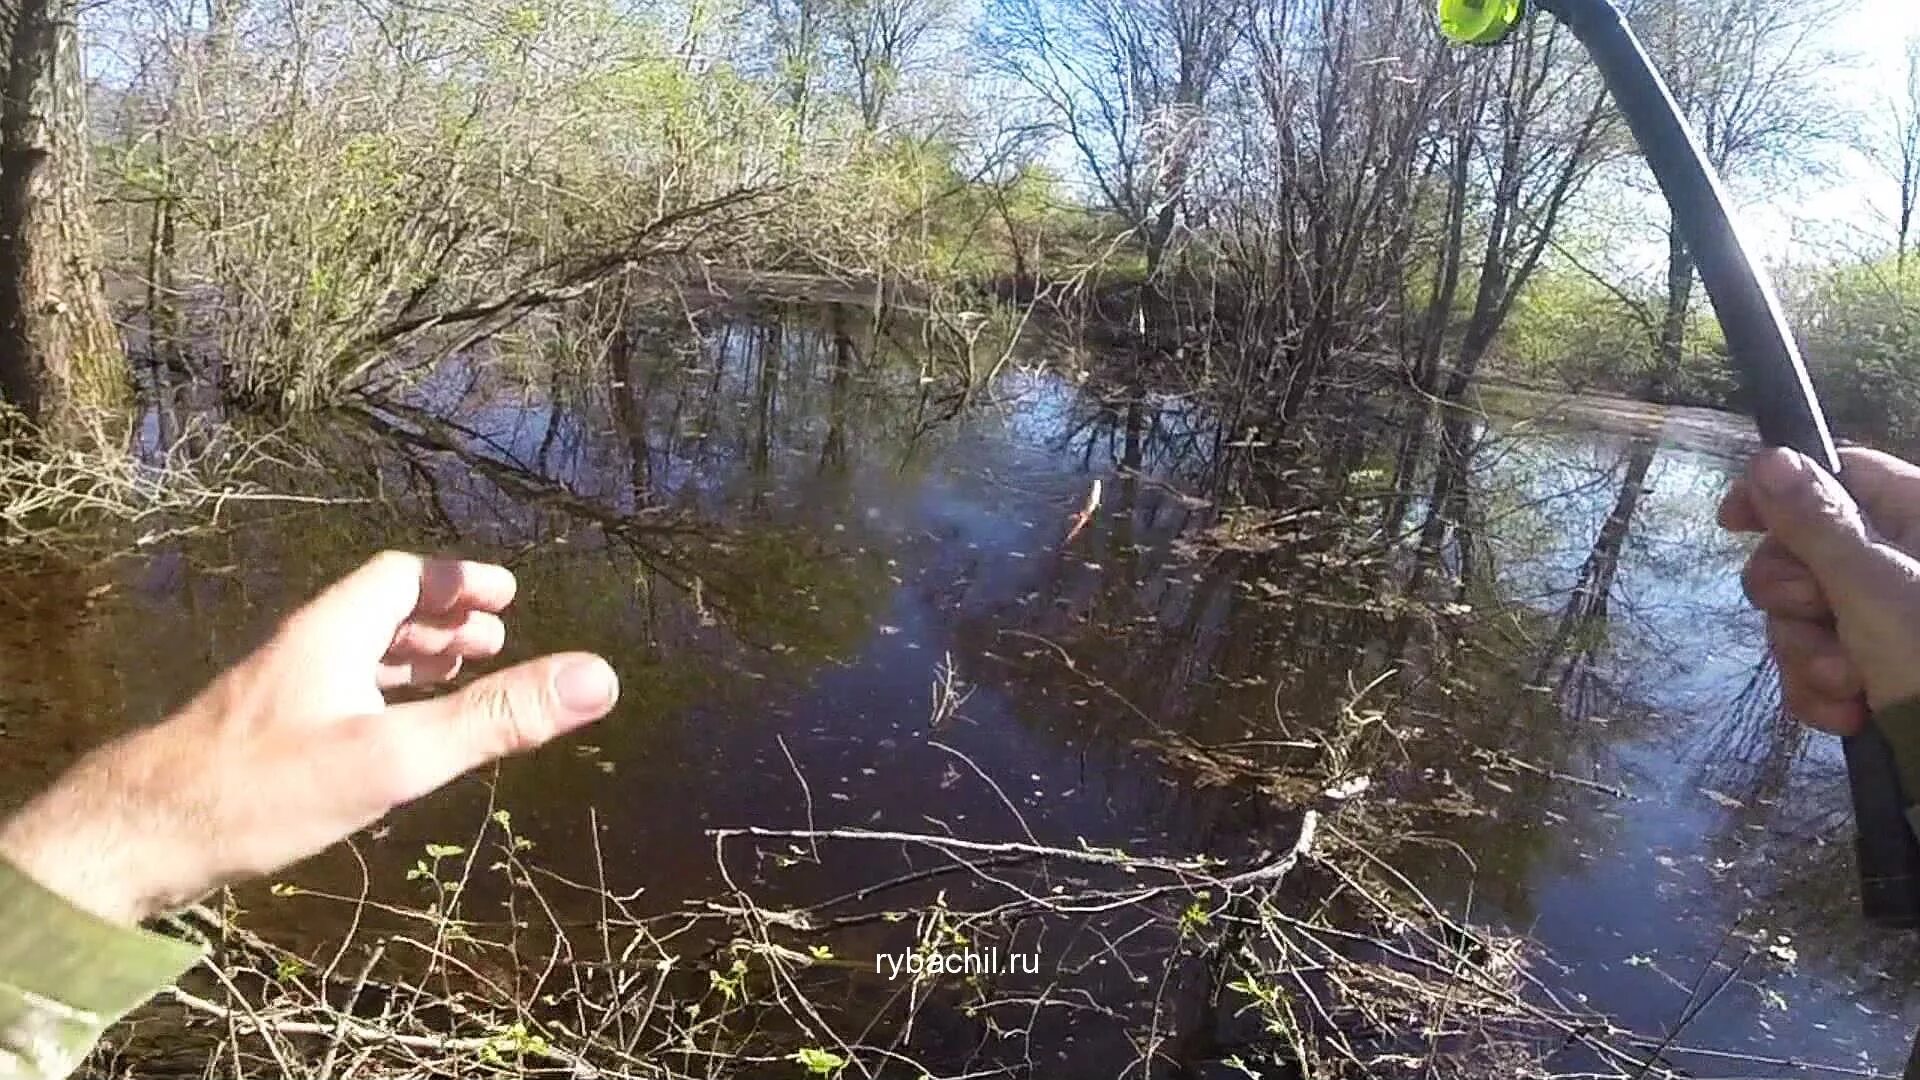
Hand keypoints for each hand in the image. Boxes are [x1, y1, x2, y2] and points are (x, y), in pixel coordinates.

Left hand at [0, 552, 618, 923]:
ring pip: (357, 654)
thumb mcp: (397, 754)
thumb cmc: (270, 788)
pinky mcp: (264, 737)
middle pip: (381, 611)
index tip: (508, 596)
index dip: (459, 581)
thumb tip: (597, 678)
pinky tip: (390, 734)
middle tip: (497, 639)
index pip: (403, 578)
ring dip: (412, 657)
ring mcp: (279, 693)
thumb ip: (494, 718)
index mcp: (334, 631)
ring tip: (458, 677)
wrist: (143, 837)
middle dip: (443, 620)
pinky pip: (339, 692)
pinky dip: (382, 695)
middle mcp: (305, 650)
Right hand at [1720, 447, 1919, 734]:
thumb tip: (1767, 457)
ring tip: (1848, 684)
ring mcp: (1885, 619)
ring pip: (1800, 618)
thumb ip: (1815, 522)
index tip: (1731, 524)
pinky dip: (1821, 691)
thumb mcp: (1872, 584)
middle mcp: (1899, 563)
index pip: (1833, 476)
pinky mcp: (1873, 669)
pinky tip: (1849, 713)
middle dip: (1793, 601)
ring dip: (1809, 656)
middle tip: (1816, 615)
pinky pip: (1813, 664)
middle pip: (1800, 554)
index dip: (1774, 495)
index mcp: (1915, 518)